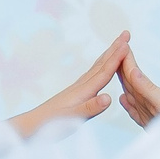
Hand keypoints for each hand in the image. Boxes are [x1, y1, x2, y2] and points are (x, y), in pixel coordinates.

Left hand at [6, 33, 125, 136]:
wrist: (32, 124)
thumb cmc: (51, 123)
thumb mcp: (72, 118)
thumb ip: (90, 108)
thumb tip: (108, 98)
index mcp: (84, 91)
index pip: (104, 72)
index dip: (117, 58)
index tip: (127, 43)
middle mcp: (81, 86)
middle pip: (102, 64)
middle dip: (115, 49)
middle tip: (126, 33)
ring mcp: (78, 88)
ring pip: (97, 68)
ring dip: (109, 55)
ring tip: (118, 44)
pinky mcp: (75, 93)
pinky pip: (92, 76)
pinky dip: (101, 67)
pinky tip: (102, 68)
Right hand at [116, 46, 159, 126]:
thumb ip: (146, 87)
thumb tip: (133, 70)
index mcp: (148, 91)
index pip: (133, 72)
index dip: (126, 58)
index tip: (120, 42)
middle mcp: (147, 98)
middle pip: (129, 80)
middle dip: (121, 66)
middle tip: (111, 52)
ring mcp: (147, 109)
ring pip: (130, 92)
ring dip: (121, 81)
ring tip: (112, 72)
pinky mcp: (147, 122)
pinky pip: (133, 110)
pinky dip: (126, 104)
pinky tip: (122, 99)